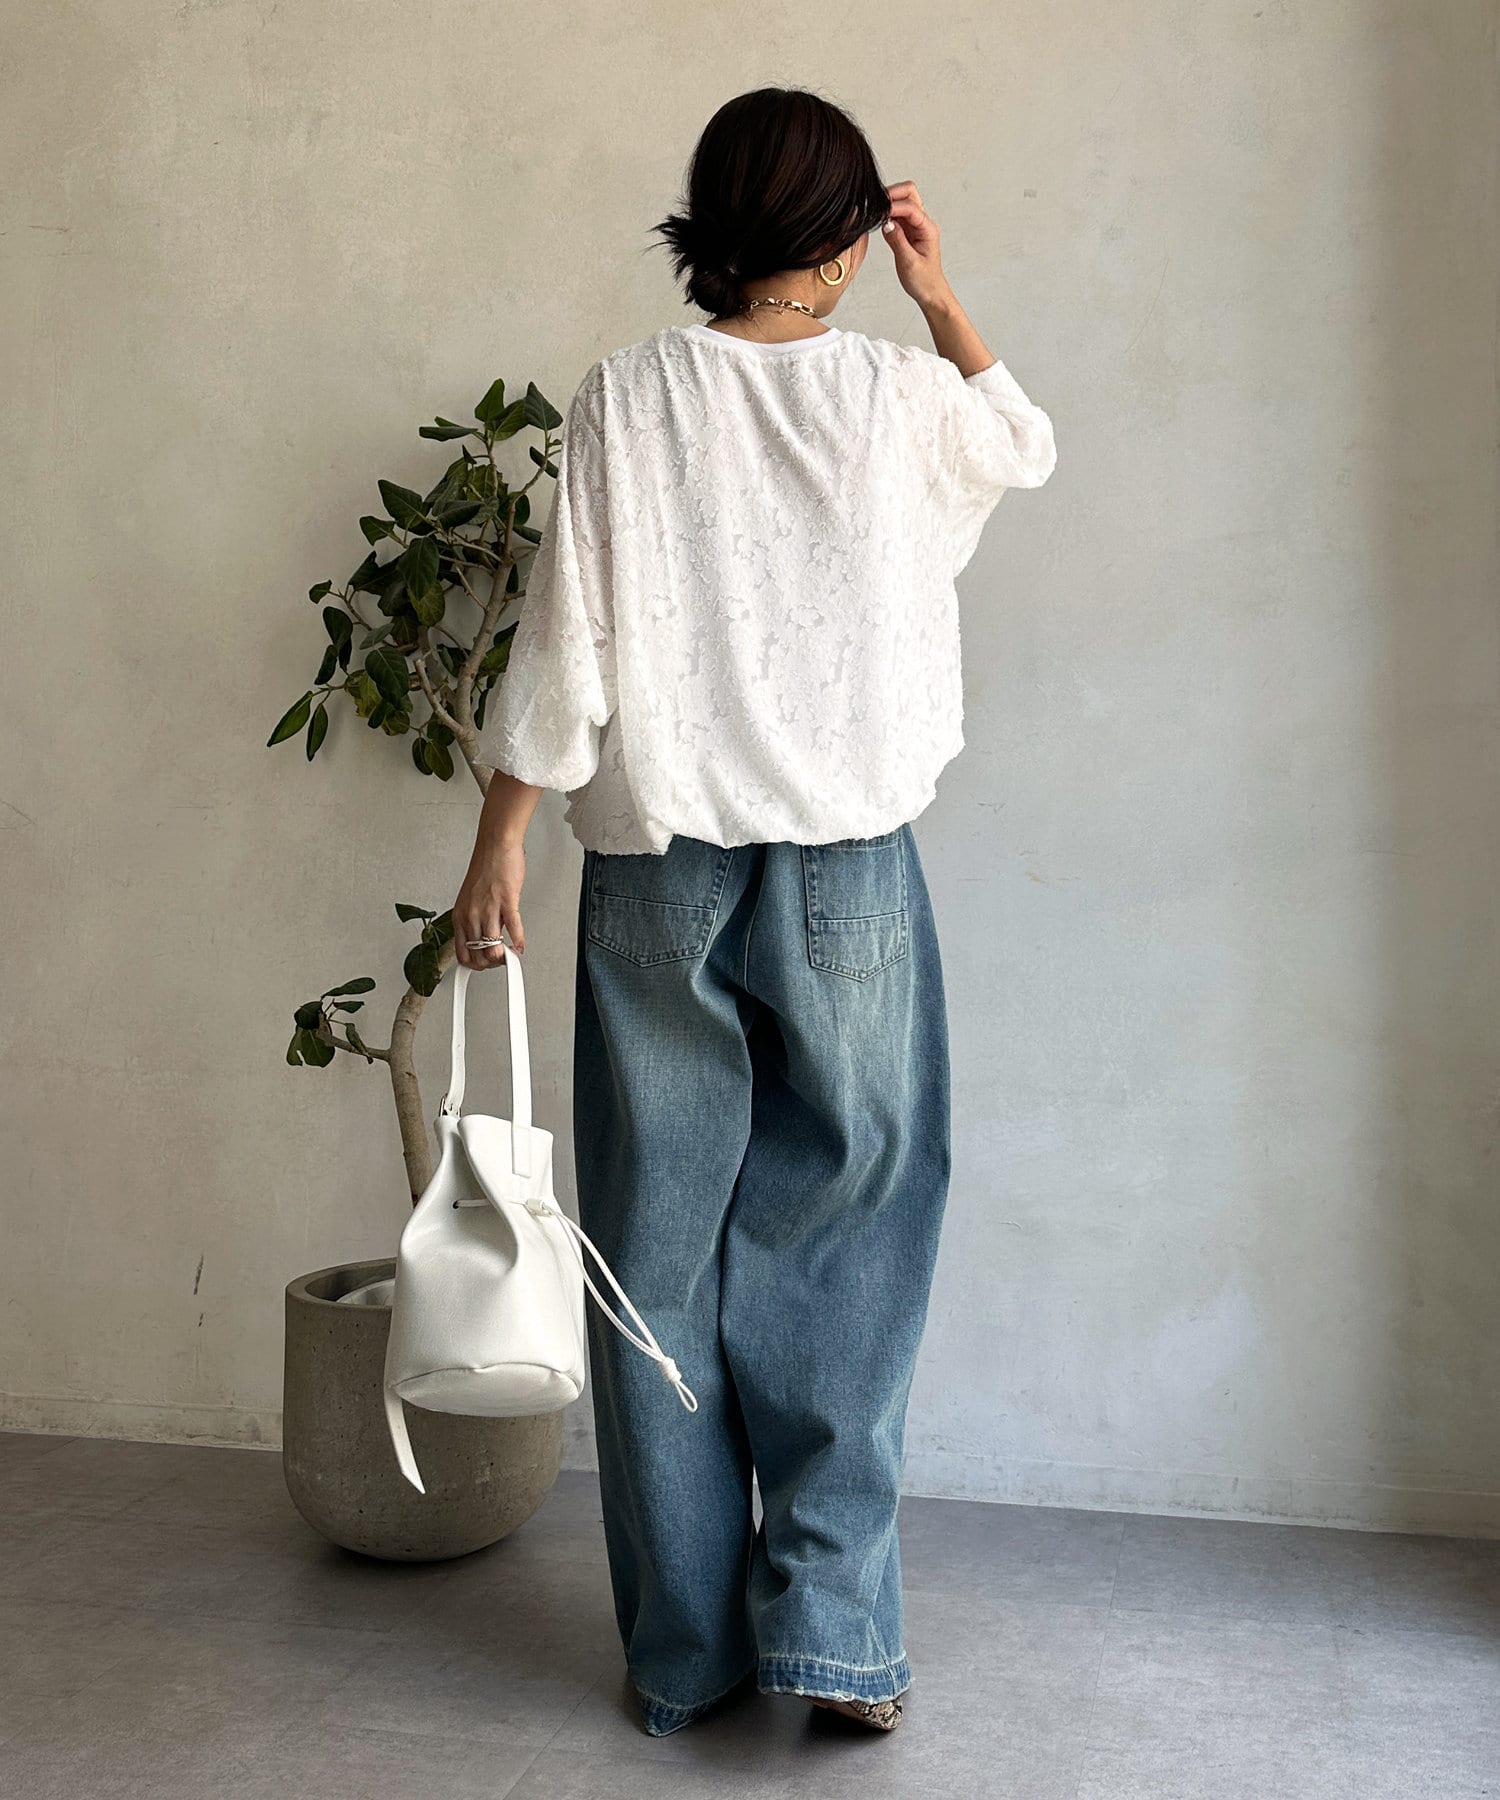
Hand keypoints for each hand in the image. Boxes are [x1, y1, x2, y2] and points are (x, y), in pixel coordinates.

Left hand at [453, 843, 525, 969]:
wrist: (496, 845)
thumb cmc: (486, 867)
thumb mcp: (472, 898)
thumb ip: (478, 918)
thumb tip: (490, 935)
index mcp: (460, 915)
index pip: (462, 952)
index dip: (475, 965)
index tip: (485, 965)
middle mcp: (472, 914)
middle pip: (478, 955)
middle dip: (491, 964)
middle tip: (501, 961)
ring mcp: (489, 909)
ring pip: (492, 948)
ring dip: (504, 957)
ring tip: (510, 955)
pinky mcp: (507, 901)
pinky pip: (514, 929)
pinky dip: (519, 942)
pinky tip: (520, 944)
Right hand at [881, 179, 954, 312]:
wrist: (930, 292)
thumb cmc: (924, 280)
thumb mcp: (909, 263)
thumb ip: (897, 241)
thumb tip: (886, 223)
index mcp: (928, 228)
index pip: (910, 207)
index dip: (893, 206)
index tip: (879, 212)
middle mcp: (922, 223)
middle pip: (909, 193)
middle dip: (892, 194)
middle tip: (876, 206)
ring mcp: (914, 225)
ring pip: (902, 200)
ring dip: (888, 204)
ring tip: (875, 216)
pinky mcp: (906, 230)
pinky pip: (896, 214)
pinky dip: (886, 214)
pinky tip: (879, 223)